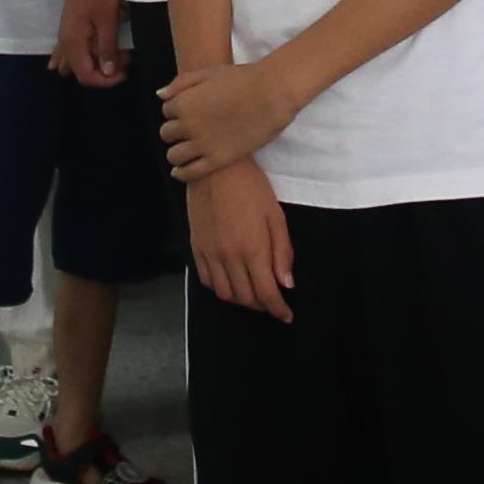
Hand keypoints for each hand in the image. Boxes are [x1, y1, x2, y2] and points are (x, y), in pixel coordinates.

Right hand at [58, 0, 126, 88]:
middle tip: (127, 59)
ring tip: (120, 53)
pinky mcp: (74, 24)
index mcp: (73, 42)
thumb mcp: (108, 19)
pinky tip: (88, 58)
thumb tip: (109, 72)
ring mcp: (68, 33)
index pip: (87, 76)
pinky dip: (88, 55)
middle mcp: (66, 41)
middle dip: (106, 72)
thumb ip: (107, 48)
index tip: (125, 72)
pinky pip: (77, 49)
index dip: (107, 81)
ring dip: (100, 62)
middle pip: (82, 71)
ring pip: (81, 60)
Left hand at [162, 54, 306, 181]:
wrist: (272, 95)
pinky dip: (181, 172)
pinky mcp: (217, 160)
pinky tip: (180, 171)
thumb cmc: (243, 79)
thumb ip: (181, 83)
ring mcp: (202, 144)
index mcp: (184, 102)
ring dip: (176, 152)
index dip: (177, 111)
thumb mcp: (209, 73)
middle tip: (188, 131)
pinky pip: (190, 172)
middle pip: (166, 133)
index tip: (188, 112)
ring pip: (173, 155)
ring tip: (184, 151)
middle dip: (174, 131)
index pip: (166, 111)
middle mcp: (188, 125)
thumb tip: (160, 95)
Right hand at [187, 157, 294, 318]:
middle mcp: (229, 257)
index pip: (266, 293)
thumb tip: (286, 283)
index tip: (286, 315)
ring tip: (253, 294)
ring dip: (241, 300)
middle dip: (262, 306)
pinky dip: (221, 288)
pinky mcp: (197, 248)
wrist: (215, 167)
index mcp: (253, 249)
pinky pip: (207, 280)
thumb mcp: (275, 215)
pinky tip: (231, 281)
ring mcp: (210, 254)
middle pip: (246, 298)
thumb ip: (282, 252)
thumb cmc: (251, 187)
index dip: (278, 310)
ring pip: (225, 294)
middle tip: (273, 302)